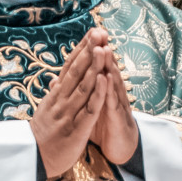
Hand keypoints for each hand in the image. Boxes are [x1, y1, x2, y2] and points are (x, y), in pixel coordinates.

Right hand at [31, 35, 107, 175]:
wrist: (32, 161)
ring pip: (84, 86)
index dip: (81, 49)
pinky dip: (97, 93)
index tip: (91, 32)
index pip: (70, 67)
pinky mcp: (77, 128)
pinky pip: (89, 108)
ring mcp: (69, 113)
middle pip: (77, 71)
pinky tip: (104, 79)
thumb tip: (56, 79)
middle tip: (99, 31)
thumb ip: (54, 95)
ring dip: (94, 66)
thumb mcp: (45, 111)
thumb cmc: (41, 137)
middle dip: (89, 50)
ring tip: (102, 47)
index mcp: (56, 95)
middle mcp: (61, 100)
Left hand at [88, 31, 138, 165]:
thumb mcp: (89, 108)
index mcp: (102, 89)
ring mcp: (116, 103)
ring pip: (112, 81)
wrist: (122, 148)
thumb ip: (79, 92)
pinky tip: (107, 78)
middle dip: (102, 50)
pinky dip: (110, 90)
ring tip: (103, 48)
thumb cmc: (105, 126)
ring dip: (108, 65)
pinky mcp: (118, 118)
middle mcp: (111, 92)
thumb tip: (59, 81)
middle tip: (98, 31)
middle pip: (106, 68)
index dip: (92, 51)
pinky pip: (113, 102)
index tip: (88, 32)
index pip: (96, 66)